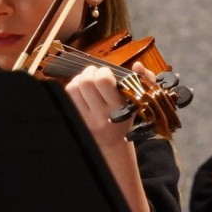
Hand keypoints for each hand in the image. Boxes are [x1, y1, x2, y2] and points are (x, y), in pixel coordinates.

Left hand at [65, 64, 154, 211]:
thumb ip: (144, 81)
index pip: (103, 81)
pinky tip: (81, 93)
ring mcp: (85, 119)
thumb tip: (138, 65)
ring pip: (74, 86)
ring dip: (81, 79)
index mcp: (119, 110)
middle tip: (96, 76)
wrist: (111, 146)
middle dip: (90, 73)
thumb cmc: (125, 121)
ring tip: (89, 84)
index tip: (108, 77)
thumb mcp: (138, 104)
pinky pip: (67, 95)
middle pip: (86, 81)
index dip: (104, 73)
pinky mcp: (75, 119)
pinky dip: (73, 89)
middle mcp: (101, 116)